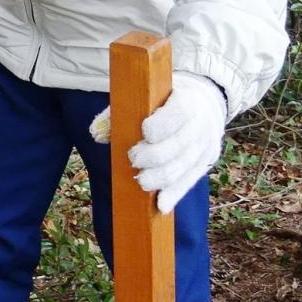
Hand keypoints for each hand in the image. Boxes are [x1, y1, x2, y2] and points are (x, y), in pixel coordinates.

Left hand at [128, 72, 228, 214]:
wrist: (202, 103)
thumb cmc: (162, 99)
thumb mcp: (146, 95)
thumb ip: (121, 111)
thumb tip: (96, 133)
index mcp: (187, 101)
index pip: (178, 114)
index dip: (159, 126)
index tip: (143, 132)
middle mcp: (200, 125)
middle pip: (178, 147)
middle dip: (154, 157)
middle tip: (133, 159)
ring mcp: (204, 146)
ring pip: (183, 168)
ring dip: (160, 178)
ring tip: (140, 182)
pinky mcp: (204, 164)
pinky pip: (189, 182)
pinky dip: (174, 195)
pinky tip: (160, 206)